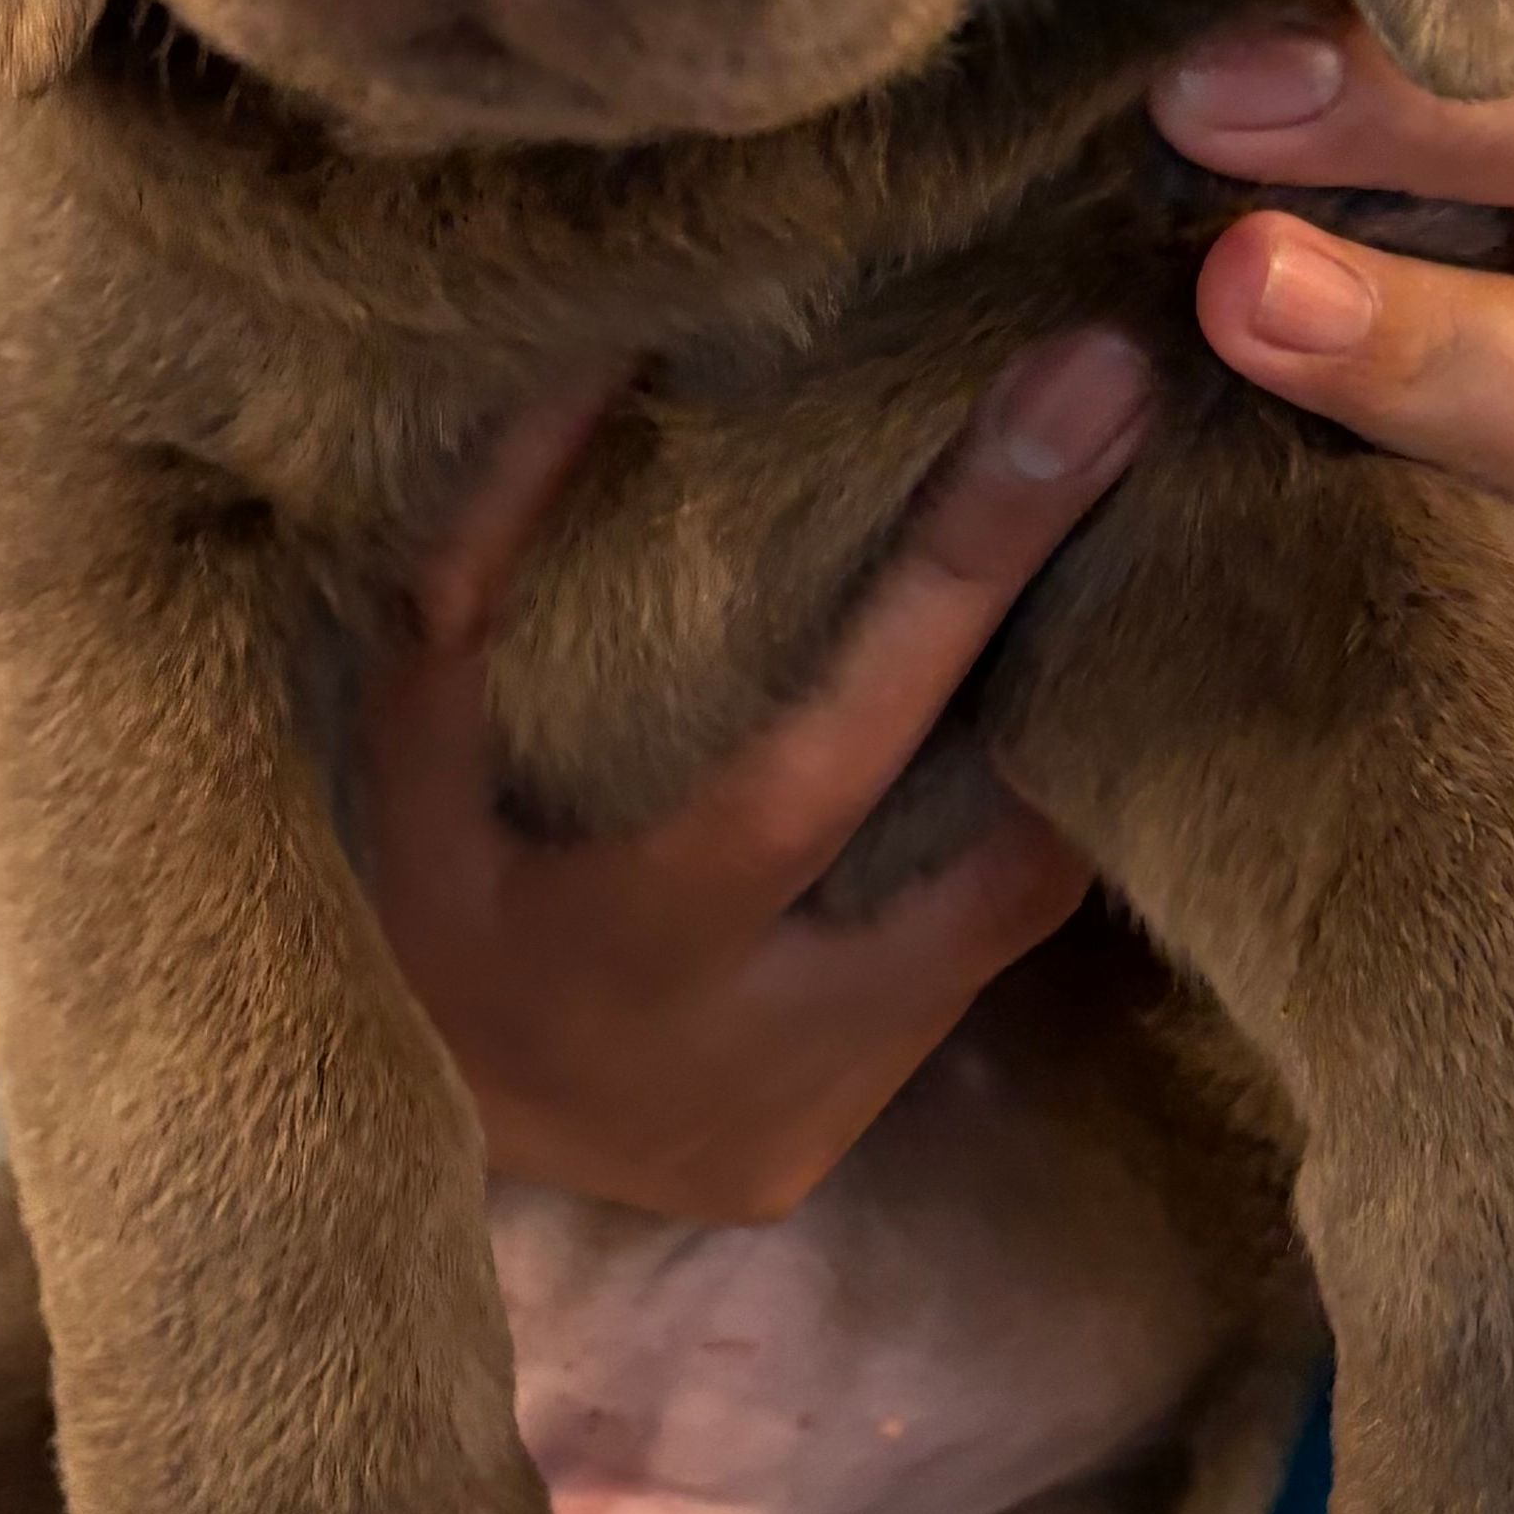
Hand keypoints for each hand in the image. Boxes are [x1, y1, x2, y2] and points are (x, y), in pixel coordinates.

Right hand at [355, 332, 1154, 1223]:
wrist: (369, 1151)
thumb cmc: (398, 900)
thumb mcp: (404, 736)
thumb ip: (481, 562)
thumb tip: (604, 361)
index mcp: (637, 947)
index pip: (828, 755)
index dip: (964, 577)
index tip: (1080, 401)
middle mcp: (755, 1059)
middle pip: (998, 858)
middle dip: (1088, 650)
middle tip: (1144, 471)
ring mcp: (809, 1120)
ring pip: (1013, 922)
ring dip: (1049, 765)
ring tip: (1090, 598)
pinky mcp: (824, 1152)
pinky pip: (962, 980)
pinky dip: (983, 856)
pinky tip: (996, 741)